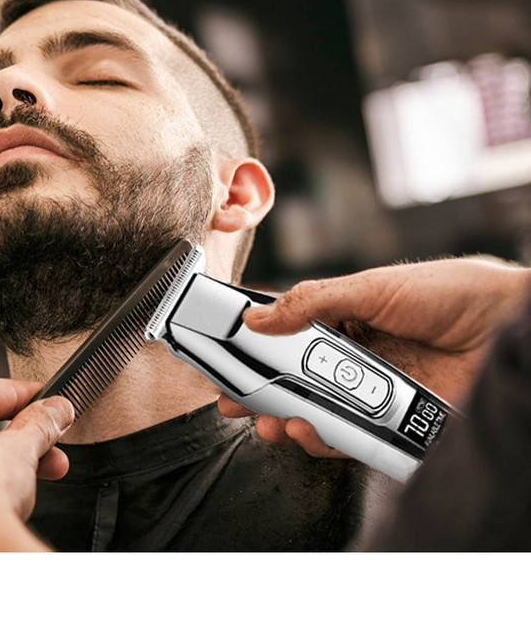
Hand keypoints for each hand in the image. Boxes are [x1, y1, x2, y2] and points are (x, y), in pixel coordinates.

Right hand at [219, 257, 530, 457]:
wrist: (511, 327)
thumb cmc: (452, 294)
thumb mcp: (374, 287)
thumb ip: (313, 302)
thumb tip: (258, 317)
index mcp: (343, 318)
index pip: (285, 334)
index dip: (252, 347)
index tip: (223, 357)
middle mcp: (352, 358)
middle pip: (292, 379)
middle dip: (256, 392)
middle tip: (228, 400)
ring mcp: (369, 392)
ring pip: (313, 412)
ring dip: (281, 418)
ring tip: (262, 418)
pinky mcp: (390, 423)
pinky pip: (346, 437)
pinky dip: (318, 437)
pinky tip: (301, 426)